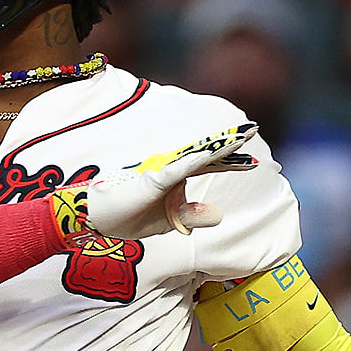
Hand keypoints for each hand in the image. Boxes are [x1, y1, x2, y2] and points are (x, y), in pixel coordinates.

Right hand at [86, 123, 258, 238]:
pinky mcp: (153, 180)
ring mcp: (164, 173)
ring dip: (217, 146)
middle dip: (230, 143)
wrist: (97, 219)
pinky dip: (195, 160)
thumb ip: (193, 216)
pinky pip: (179, 169)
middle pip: (207, 155)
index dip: (232, 161)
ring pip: (196, 156)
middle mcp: (173, 170)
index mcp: (178, 178)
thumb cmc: (130, 217)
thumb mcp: (170, 221)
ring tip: (240, 135)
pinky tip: (212, 152)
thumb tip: (220, 213)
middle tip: (252, 129)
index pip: (210, 165)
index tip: (253, 160)